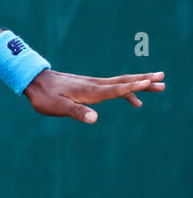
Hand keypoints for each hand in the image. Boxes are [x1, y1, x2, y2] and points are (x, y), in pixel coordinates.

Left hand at [22, 69, 164, 123]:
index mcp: (90, 91)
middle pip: (124, 82)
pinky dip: (126, 92)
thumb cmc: (45, 96)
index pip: (116, 89)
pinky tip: (134, 101)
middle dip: (144, 81)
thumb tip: (95, 119)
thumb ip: (77, 112)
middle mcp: (95, 85)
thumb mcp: (58, 107)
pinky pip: (113, 88)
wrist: (34, 82)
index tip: (149, 82)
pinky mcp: (90, 86)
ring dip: (140, 83)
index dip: (133, 87)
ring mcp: (93, 84)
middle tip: (163, 79)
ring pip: (121, 83)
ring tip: (159, 85)